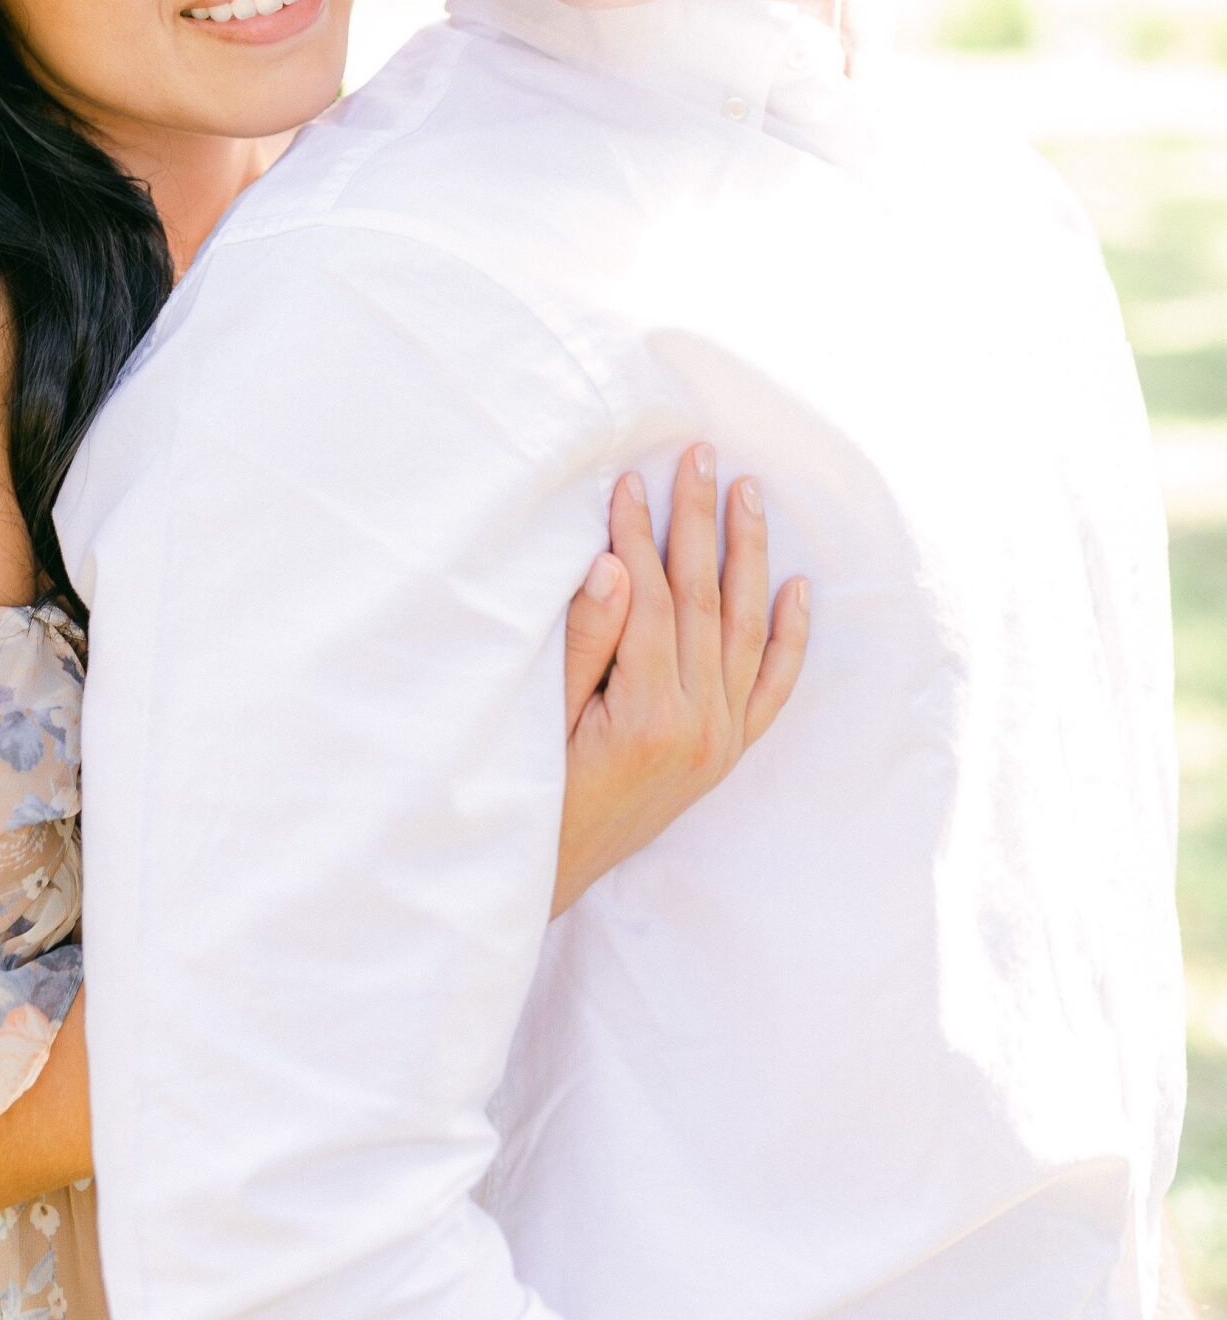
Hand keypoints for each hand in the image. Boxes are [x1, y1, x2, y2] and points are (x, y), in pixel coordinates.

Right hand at [551, 444, 809, 915]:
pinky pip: (771, 686)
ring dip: (747, 555)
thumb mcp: (546, 721)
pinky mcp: (727, 752)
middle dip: (698, 522)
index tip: (629, 479)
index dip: (637, 534)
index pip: (650, 599)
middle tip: (700, 456)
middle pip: (703, 600)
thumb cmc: (535, 797)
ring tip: (748, 493)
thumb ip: (585, 644)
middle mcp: (700, 726)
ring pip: (743, 628)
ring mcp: (721, 741)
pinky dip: (788, 637)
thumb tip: (614, 564)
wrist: (554, 876)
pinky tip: (798, 588)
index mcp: (652, 715)